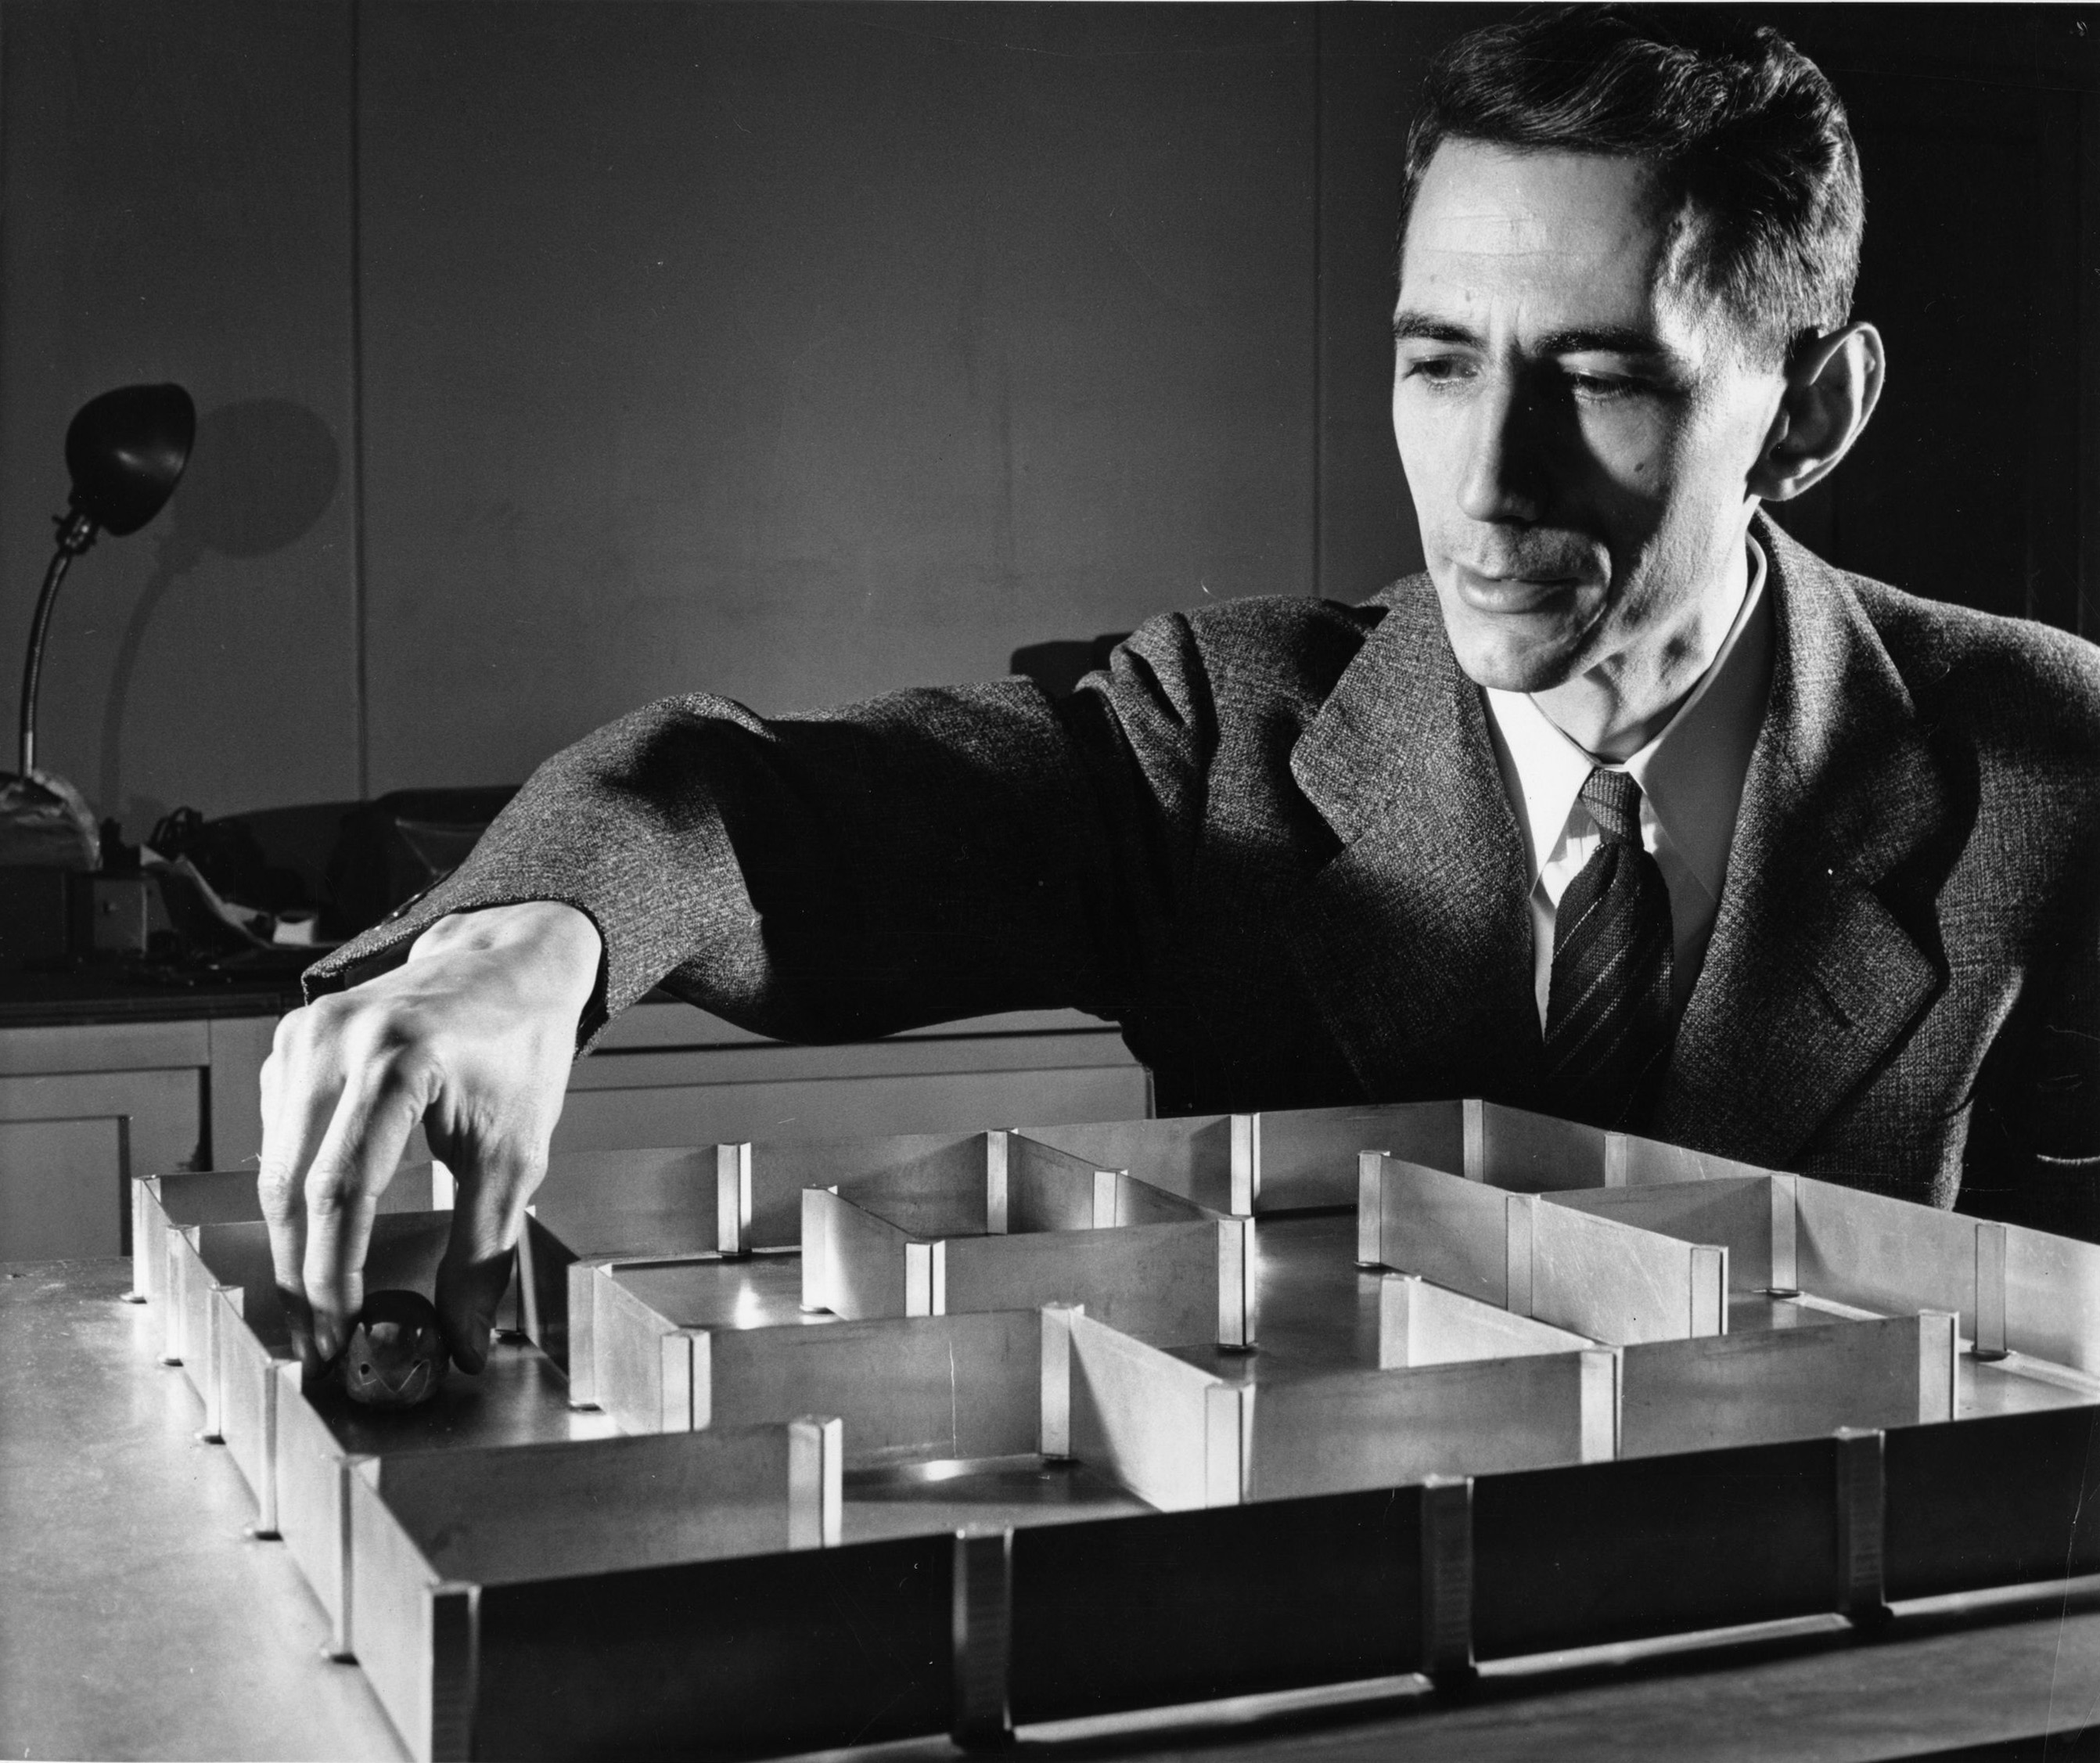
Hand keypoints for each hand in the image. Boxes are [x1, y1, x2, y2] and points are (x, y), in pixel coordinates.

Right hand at [258, 901, 601, 1376]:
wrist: (510, 967)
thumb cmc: (520, 1050)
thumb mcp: (518, 1152)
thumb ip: (485, 1248)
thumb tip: (465, 1338)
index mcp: (398, 1061)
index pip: (341, 1191)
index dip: (332, 1275)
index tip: (337, 1335)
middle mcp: (337, 1040)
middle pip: (290, 1184)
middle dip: (300, 1274)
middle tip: (317, 1339)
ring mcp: (305, 1034)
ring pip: (272, 1163)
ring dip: (290, 1240)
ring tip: (319, 1301)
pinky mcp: (291, 1040)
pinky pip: (277, 1132)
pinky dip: (291, 1189)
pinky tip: (317, 1230)